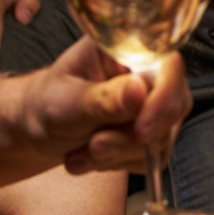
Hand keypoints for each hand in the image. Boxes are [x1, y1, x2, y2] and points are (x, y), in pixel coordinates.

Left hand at [14, 36, 192, 173]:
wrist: (39, 126)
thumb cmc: (48, 102)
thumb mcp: (66, 100)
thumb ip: (102, 99)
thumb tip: (138, 91)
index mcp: (128, 50)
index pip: (169, 65)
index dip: (164, 97)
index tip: (142, 130)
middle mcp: (149, 75)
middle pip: (174, 105)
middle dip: (134, 136)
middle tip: (96, 146)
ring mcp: (154, 106)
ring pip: (162, 138)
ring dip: (119, 153)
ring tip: (82, 152)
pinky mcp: (153, 135)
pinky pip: (152, 158)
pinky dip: (118, 164)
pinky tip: (90, 157)